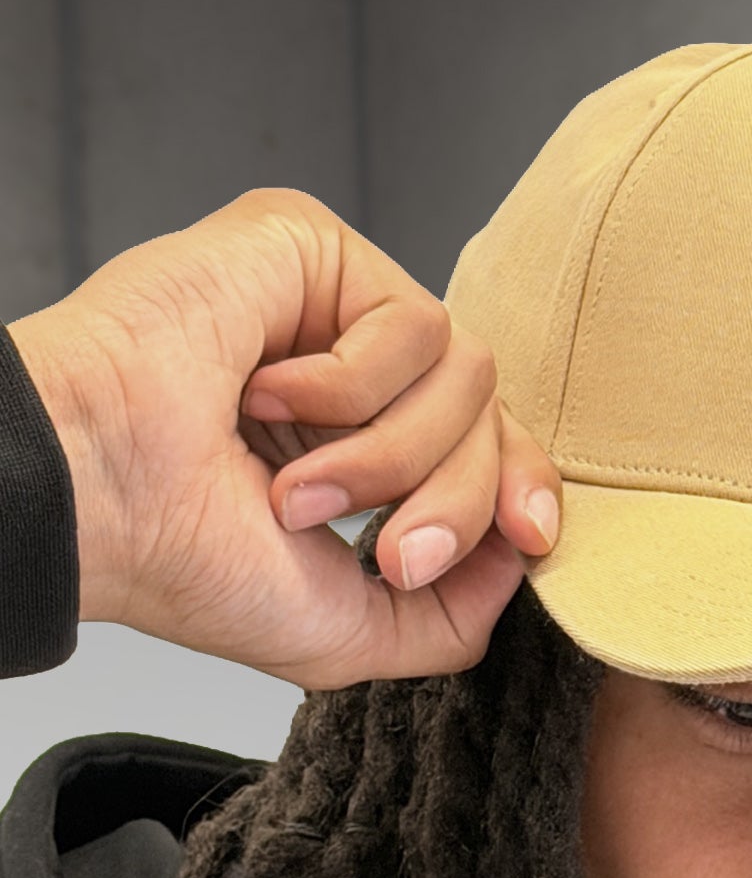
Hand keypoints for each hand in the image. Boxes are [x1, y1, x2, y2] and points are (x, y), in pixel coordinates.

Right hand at [8, 188, 559, 690]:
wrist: (98, 497)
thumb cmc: (184, 559)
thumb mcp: (344, 630)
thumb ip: (450, 619)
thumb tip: (518, 561)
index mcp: (359, 446)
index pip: (489, 447)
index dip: (523, 490)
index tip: (529, 539)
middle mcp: (356, 372)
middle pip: (492, 417)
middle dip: (452, 503)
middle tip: (386, 555)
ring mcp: (336, 307)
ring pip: (467, 373)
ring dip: (389, 457)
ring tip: (296, 488)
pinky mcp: (316, 247)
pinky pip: (414, 321)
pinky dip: (350, 386)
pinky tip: (264, 396)